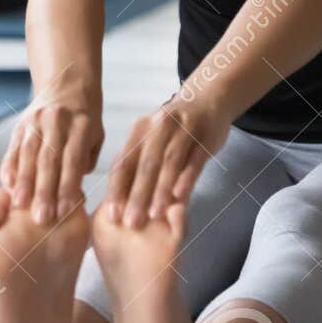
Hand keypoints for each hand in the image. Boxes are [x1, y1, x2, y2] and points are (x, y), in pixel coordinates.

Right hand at [0, 97, 103, 225]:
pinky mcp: (21, 124)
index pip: (73, 160)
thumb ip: (85, 161)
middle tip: (42, 218)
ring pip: (29, 154)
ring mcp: (37, 121)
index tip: (65, 211)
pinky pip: (14, 147)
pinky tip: (7, 183)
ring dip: (24, 181)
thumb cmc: (85, 121)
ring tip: (20, 205)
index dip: (69, 186)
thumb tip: (73, 189)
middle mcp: (58, 122)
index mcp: (82, 126)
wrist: (67, 83)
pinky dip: (10, 166)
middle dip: (45, 190)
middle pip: (50, 160)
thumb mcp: (95, 136)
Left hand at [104, 93, 231, 228]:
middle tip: (131, 223)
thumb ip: (139, 166)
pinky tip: (181, 196)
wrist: (209, 99)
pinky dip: (186, 178)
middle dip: (136, 195)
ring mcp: (183, 130)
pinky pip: (194, 160)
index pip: (123, 162)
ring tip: (155, 214)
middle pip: (145, 164)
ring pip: (169, 162)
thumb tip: (122, 204)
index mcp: (140, 130)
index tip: (112, 216)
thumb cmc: (174, 129)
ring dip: (161, 189)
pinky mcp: (205, 136)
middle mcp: (158, 127)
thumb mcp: (153, 139)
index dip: (116, 189)